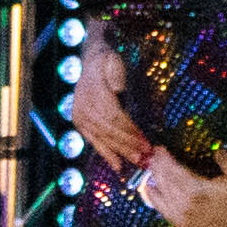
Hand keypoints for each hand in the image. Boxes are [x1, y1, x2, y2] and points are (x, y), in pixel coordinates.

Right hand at [67, 27, 150, 169]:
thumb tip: (118, 89)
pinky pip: (94, 141)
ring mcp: (80, 115)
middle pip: (109, 130)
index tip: (146, 141)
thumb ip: (116, 74)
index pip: (114, 116)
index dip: (130, 131)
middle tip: (146, 156)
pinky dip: (106, 154)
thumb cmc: (107, 61)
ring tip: (137, 162)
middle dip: (129, 145)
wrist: (90, 61)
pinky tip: (118, 166)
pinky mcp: (80, 122)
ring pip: (103, 138)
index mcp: (94, 92)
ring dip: (121, 152)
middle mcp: (84, 106)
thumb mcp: (113, 60)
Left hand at [139, 147, 226, 226]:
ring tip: (149, 170)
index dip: (164, 159)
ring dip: (154, 182)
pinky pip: (165, 213)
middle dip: (157, 168)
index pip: (174, 172)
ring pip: (163, 198)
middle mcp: (187, 206)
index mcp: (198, 191)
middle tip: (152, 155)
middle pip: (166, 183)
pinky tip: (151, 192)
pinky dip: (155, 201)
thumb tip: (216, 151)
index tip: (159, 148)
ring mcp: (186, 219)